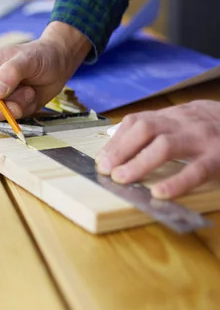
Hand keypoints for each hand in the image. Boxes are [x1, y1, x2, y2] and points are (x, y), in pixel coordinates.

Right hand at [0, 21, 91, 121]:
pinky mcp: (7, 110)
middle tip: (14, 106)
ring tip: (29, 93)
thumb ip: (11, 72)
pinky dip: (21, 113)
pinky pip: (7, 120)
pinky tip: (31, 98)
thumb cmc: (40, 55)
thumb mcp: (27, 59)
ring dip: (12, 109)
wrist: (58, 66)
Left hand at [96, 100, 219, 198]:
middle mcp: (184, 123)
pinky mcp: (219, 157)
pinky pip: (195, 170)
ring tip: (122, 179)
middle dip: (121, 150)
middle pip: (145, 129)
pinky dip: (176, 182)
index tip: (101, 160)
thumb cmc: (211, 128)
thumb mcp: (183, 120)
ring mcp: (202, 139)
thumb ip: (155, 129)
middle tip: (106, 170)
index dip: (116, 141)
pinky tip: (159, 193)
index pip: (136, 122)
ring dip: (139, 163)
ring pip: (165, 145)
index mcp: (173, 116)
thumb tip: (116, 141)